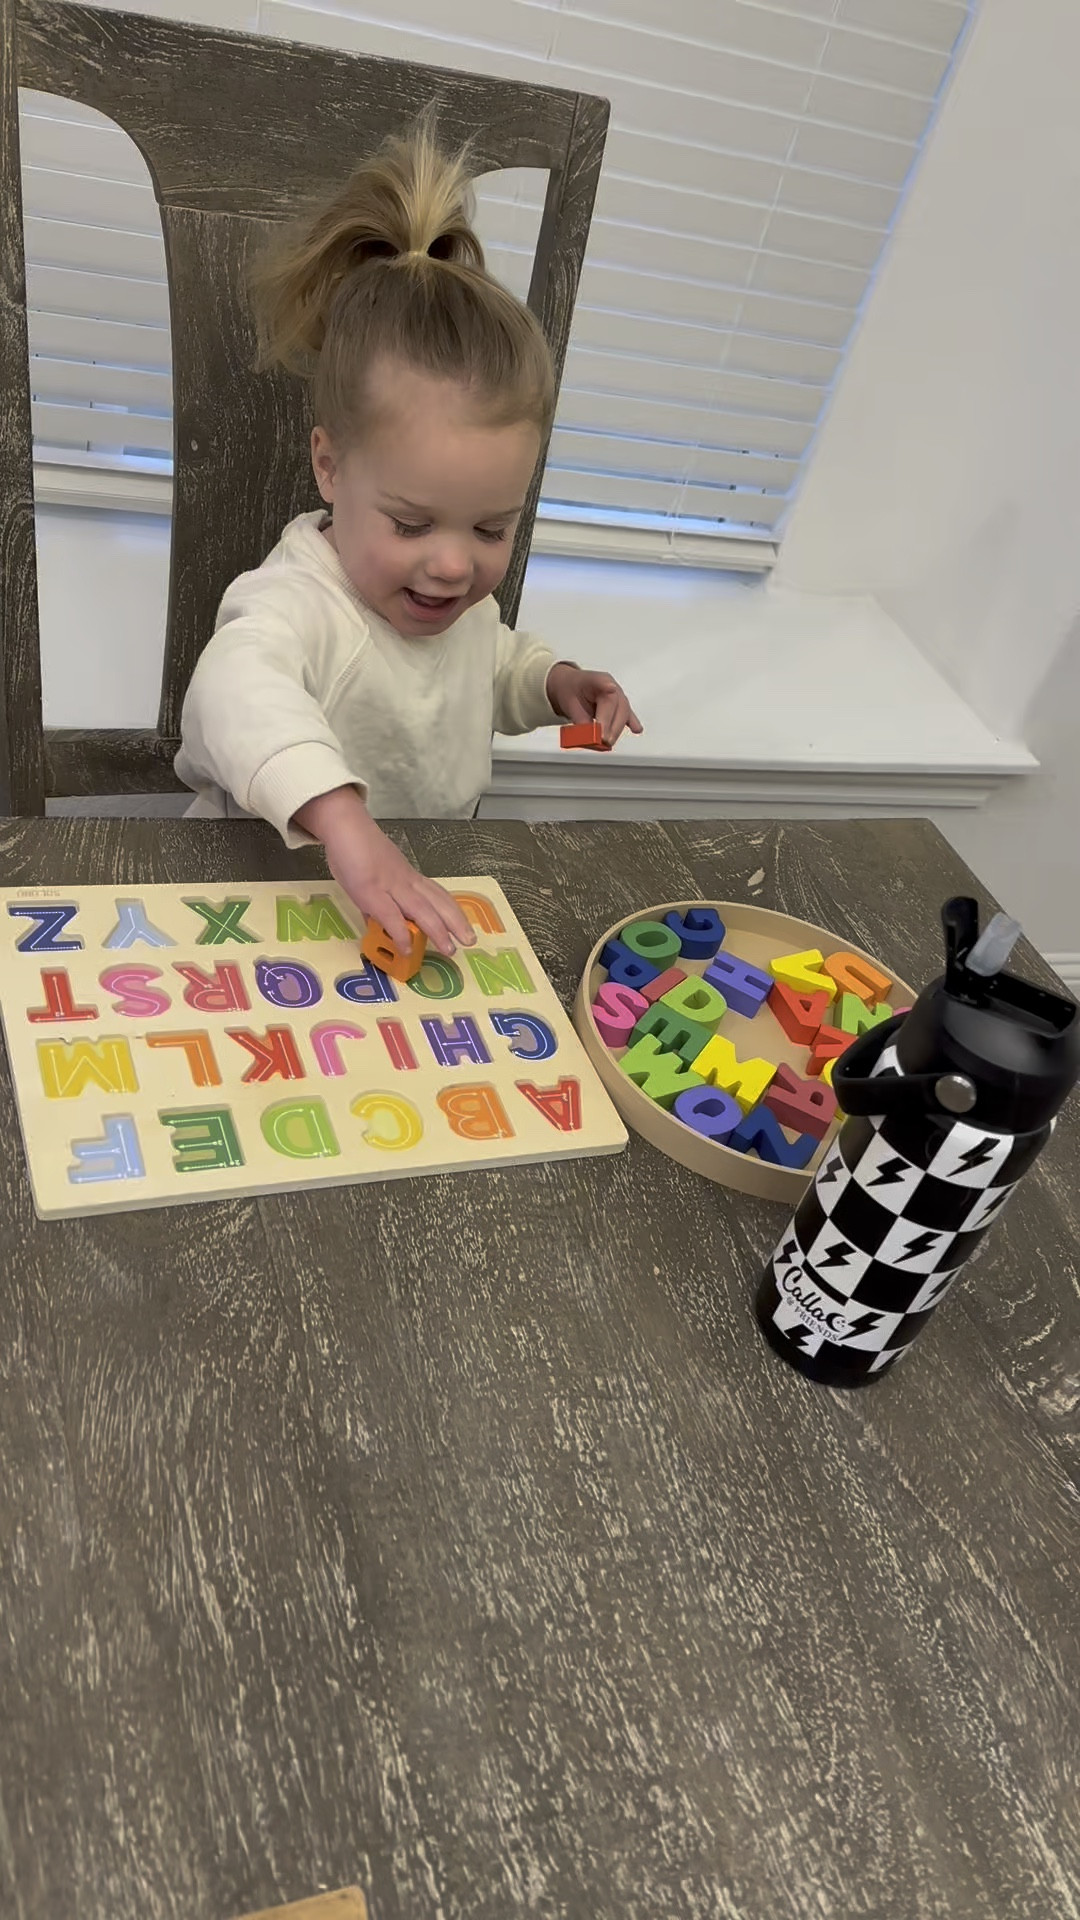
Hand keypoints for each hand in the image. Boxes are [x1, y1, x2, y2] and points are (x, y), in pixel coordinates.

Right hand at [294, 787, 474, 957]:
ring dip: (438, 930)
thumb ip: (375, 902)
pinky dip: (401, 934)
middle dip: (455, 922)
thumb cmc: (354, 848)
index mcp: (406, 877)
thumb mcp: (370, 877)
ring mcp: (390, 885)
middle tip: (470, 940)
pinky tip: (407, 949)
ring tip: (449, 949)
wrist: (342, 823)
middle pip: (437, 901)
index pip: (436, 894)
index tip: (463, 926)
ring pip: (422, 909)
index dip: (451, 911)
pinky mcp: (371, 891)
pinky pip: (391, 916)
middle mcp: (405, 881)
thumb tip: (377, 922)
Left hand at [547, 664, 642, 746]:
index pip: (605, 696)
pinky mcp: (619, 704)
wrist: (570, 684)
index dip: (608, 700)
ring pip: (624, 712)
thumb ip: (581, 722)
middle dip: (612, 726)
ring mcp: (617, 694)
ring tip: (608, 742)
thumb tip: (590, 738)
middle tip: (602, 740)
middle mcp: (610, 685)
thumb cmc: (569, 690)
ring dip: (617, 730)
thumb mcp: (570, 704)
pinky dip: (631, 722)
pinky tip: (636, 729)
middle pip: (618, 706)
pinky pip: (627, 713)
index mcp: (596, 680)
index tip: (611, 692)